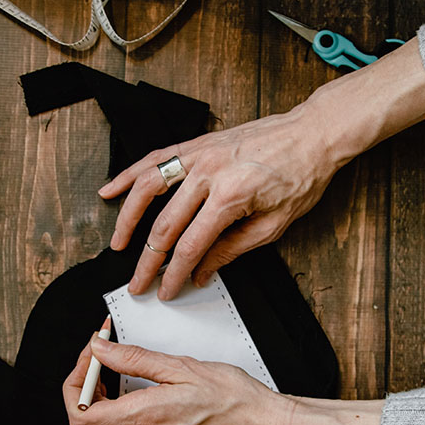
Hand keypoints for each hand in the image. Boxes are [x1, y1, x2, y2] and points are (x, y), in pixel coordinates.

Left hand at [62, 335, 386, 424]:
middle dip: (83, 395)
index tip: (95, 355)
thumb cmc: (235, 397)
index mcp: (145, 414)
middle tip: (100, 370)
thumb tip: (101, 349)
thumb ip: (135, 358)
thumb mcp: (183, 366)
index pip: (82, 411)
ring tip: (107, 400)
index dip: (78, 380)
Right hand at [99, 103, 342, 300]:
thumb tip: (202, 272)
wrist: (313, 134)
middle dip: (147, 259)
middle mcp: (209, 173)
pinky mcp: (197, 143)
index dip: (174, 274)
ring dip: (128, 218)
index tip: (166, 291)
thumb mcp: (274, 224)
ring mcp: (200, 154)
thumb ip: (233, 249)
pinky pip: (156, 158)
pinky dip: (130, 174)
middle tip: (137, 282)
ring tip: (117, 243)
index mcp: (231, 197)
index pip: (190, 246)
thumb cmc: (301, 176)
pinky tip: (112, 189)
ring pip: (148, 187)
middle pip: (165, 224)